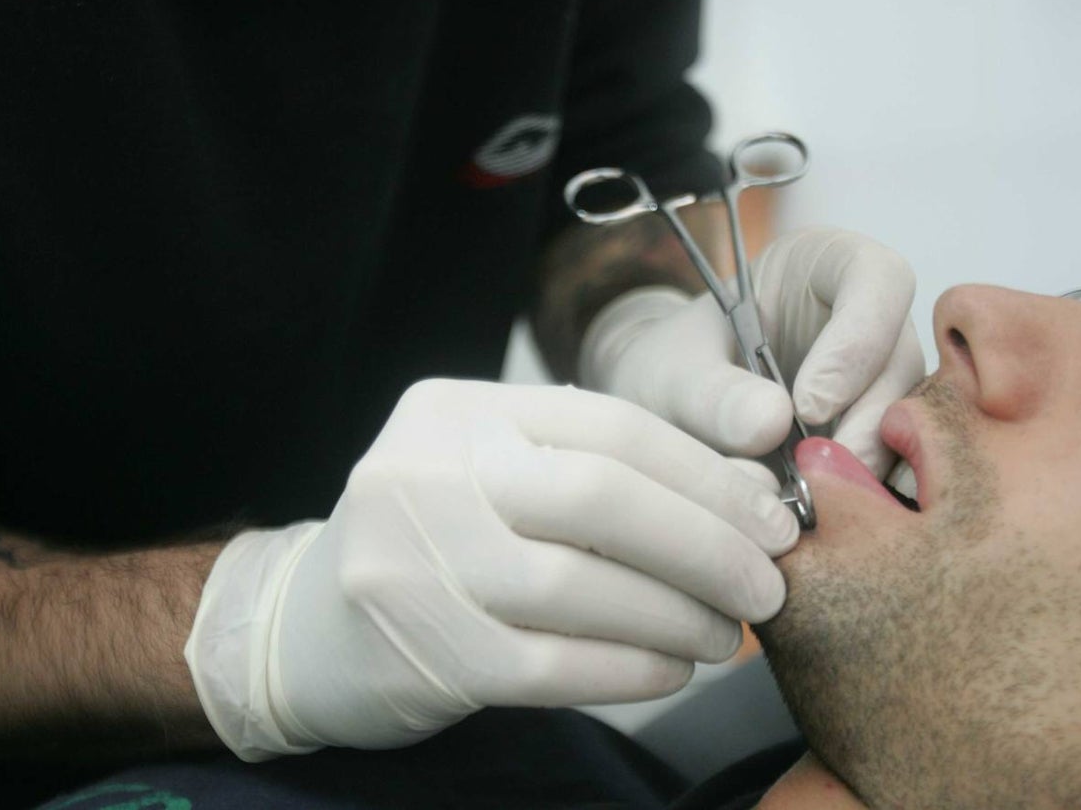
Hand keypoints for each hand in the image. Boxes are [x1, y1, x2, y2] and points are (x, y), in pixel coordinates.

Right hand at [185, 379, 796, 759]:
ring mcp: (415, 564)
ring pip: (582, 588)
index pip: (607, 425)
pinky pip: (556, 663)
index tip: (772, 518)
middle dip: (706, 544)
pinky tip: (670, 669)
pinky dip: (632, 668)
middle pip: (600, 498)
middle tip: (768, 585)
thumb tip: (743, 495)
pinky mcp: (424, 653)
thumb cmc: (433, 541)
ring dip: (678, 616)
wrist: (307, 628)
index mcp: (453, 411)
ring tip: (725, 633)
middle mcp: (425, 473)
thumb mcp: (495, 476)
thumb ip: (598, 472)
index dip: (705, 475)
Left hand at [579, 228, 924, 475]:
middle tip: (819, 479)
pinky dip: (866, 500)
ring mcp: (880, 382)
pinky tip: (827, 525)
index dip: (857, 342)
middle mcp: (868, 322)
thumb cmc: (667, 373)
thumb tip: (774, 424)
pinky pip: (897, 467)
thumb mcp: (670, 375)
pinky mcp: (878, 439)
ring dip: (868, 472)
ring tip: (814, 509)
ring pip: (910, 424)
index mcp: (823, 267)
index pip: (879, 279)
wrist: (662, 418)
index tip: (809, 405)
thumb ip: (711, 394)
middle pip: (902, 364)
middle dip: (868, 427)